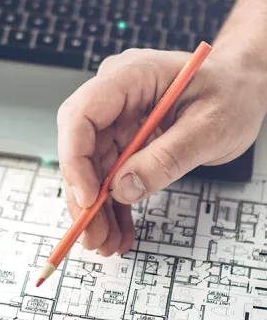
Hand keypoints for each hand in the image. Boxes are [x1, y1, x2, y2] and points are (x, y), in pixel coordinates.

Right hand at [57, 48, 266, 256]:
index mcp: (130, 77)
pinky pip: (110, 175)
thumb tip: (122, 189)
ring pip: (91, 169)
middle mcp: (114, 97)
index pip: (81, 115)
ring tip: (107, 243)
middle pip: (80, 148)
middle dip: (83, 195)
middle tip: (91, 234)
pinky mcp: (123, 139)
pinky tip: (118, 230)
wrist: (243, 88)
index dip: (75, 158)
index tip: (88, 198)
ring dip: (97, 209)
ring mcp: (116, 119)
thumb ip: (167, 158)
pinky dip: (114, 204)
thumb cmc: (233, 93)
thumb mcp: (211, 127)